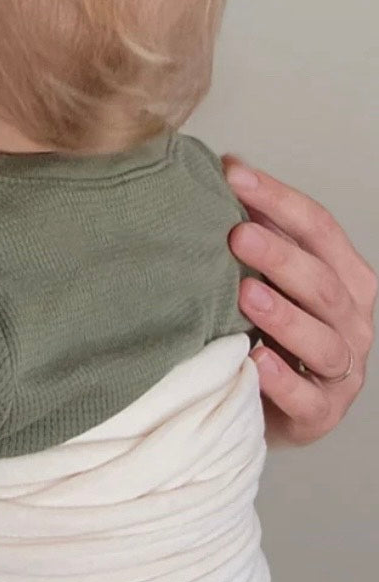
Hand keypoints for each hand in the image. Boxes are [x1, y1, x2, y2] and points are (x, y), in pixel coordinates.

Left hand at [225, 158, 375, 444]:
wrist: (263, 403)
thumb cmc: (265, 327)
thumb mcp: (266, 275)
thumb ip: (256, 229)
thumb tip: (227, 166)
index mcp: (345, 278)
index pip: (320, 229)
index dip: (279, 199)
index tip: (233, 174)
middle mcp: (352, 322)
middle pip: (324, 283)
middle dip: (281, 256)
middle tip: (236, 234)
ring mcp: (340, 371)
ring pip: (323, 341)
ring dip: (285, 316)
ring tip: (245, 294)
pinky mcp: (320, 415)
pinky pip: (307, 399)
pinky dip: (283, 380)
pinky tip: (255, 360)